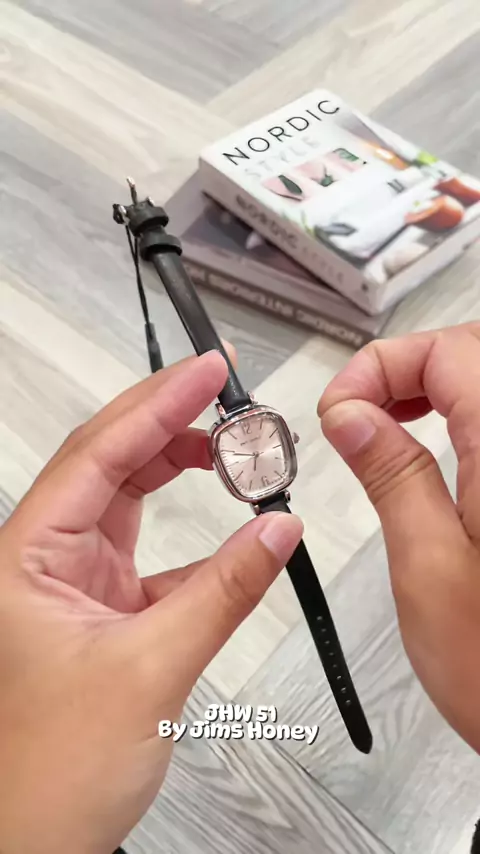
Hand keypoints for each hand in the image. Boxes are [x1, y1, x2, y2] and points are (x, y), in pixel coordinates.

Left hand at [0, 349, 302, 853]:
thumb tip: (278, 529)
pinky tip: (227, 536)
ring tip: (231, 449)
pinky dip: (193, 541)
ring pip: (128, 501)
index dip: (159, 403)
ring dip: (179, 472)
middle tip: (225, 392)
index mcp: (28, 555)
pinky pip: (152, 554)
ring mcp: (73, 581)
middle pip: (111, 463)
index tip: (208, 371)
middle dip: (170, 423)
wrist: (37, 840)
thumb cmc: (51, 771)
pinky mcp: (101, 607)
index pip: (100, 452)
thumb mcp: (154, 667)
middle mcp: (44, 557)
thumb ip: (225, 589)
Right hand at [318, 322, 479, 753]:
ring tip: (383, 422)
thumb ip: (390, 474)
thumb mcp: (426, 565)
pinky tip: (431, 440)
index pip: (448, 352)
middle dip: (406, 368)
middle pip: (472, 354)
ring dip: (434, 385)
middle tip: (356, 412)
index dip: (382, 365)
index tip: (339, 408)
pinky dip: (460, 413)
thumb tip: (350, 414)